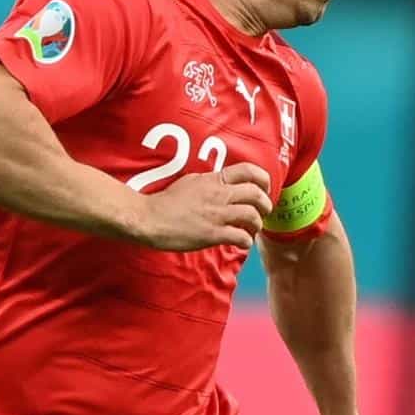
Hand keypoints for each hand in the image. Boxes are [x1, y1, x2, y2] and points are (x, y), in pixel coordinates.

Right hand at [136, 162, 272, 250]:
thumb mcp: (189, 182)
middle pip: (256, 194)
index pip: (249, 171)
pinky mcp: (212, 234)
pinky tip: (241, 243)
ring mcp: (217, 214)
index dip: (263, 180)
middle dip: (265, 204)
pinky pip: (241, 237)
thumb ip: (209, 182)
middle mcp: (219, 194)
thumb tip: (221, 183)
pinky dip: (246, 241)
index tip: (264, 189)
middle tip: (263, 212)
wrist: (149, 219)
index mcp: (214, 180)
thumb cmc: (165, 202)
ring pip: (252, 216)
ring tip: (252, 230)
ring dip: (257, 224)